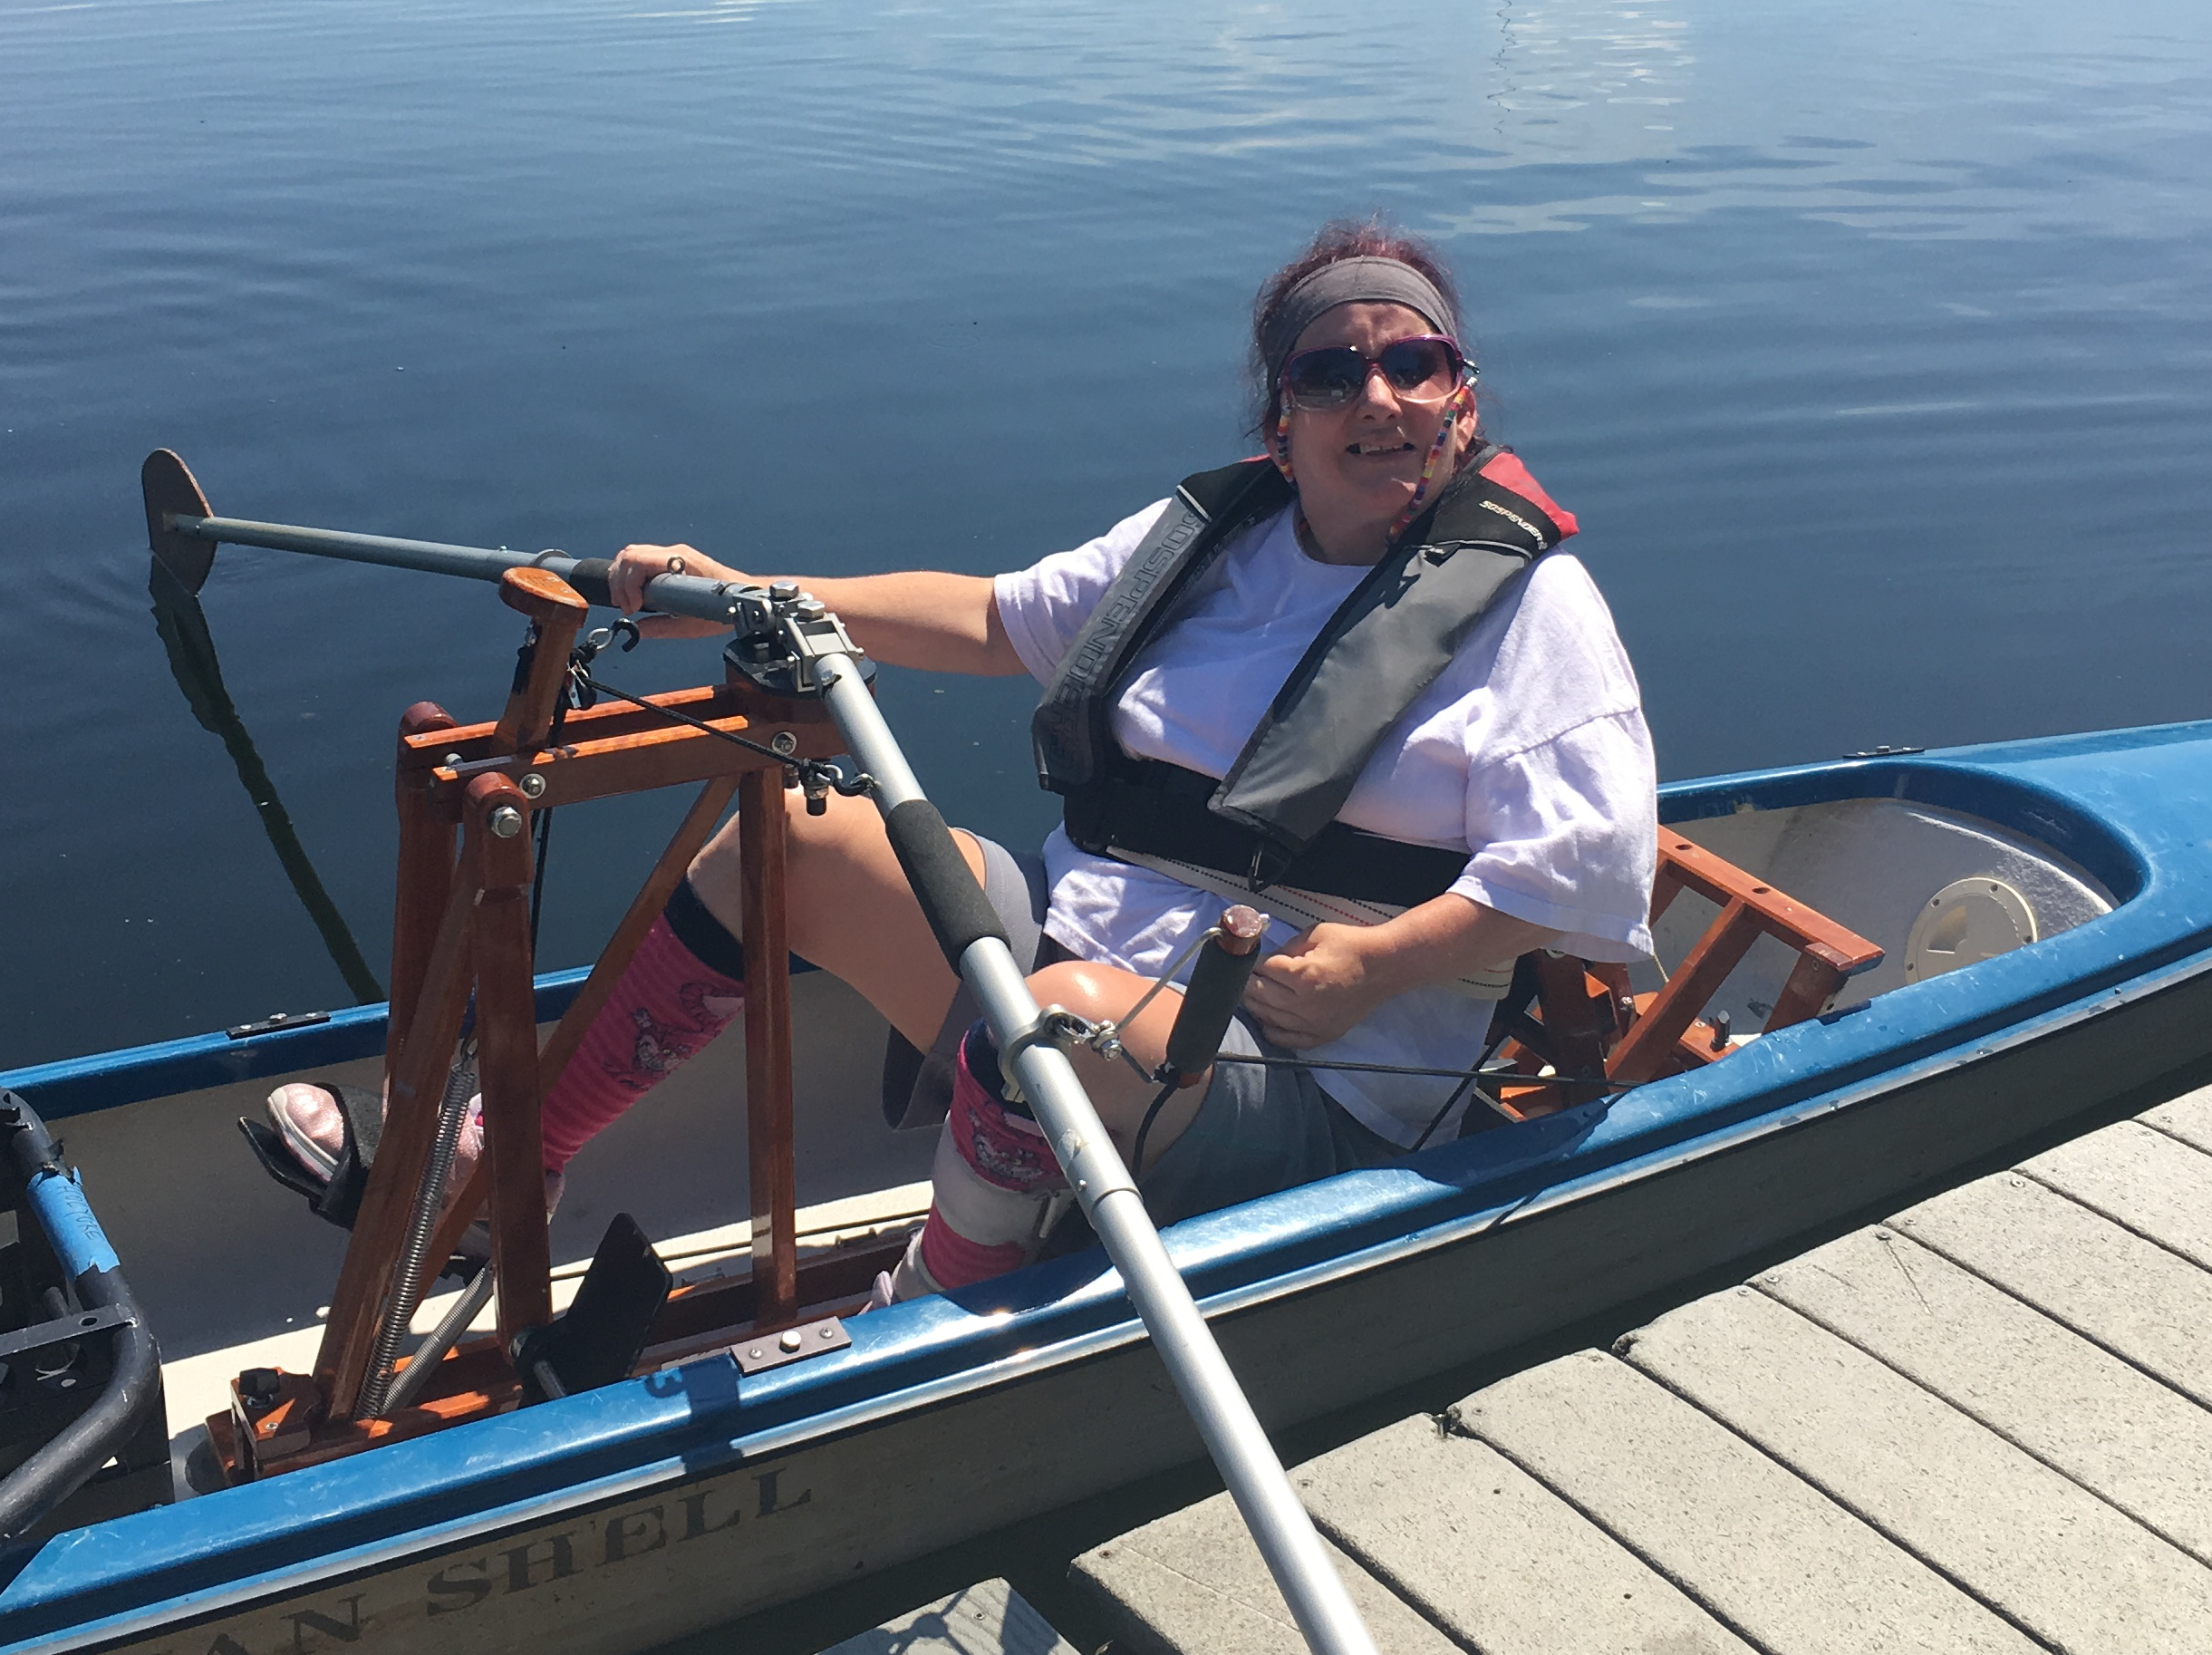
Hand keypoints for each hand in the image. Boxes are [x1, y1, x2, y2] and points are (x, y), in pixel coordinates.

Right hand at [607, 542, 750, 637]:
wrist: (743, 596)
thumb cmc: (725, 607)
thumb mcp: (691, 625)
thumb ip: (662, 628)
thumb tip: (638, 631)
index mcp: (680, 562)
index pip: (638, 561)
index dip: (628, 586)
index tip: (633, 608)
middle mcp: (674, 553)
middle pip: (630, 555)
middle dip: (620, 582)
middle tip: (625, 607)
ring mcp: (672, 554)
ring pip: (632, 554)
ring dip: (621, 578)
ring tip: (626, 602)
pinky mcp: (671, 560)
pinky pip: (640, 560)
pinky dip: (629, 575)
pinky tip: (633, 594)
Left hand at [1240, 923, 1388, 1048]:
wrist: (1384, 967)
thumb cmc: (1351, 946)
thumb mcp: (1315, 934)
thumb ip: (1286, 948)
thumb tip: (1265, 959)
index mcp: (1303, 976)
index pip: (1262, 971)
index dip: (1251, 963)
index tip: (1246, 960)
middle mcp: (1305, 1004)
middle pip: (1260, 996)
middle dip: (1247, 984)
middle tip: (1240, 977)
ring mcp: (1313, 1023)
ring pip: (1269, 1018)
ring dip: (1254, 1006)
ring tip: (1248, 995)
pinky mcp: (1323, 1034)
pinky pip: (1289, 1040)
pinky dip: (1272, 1031)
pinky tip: (1265, 1021)